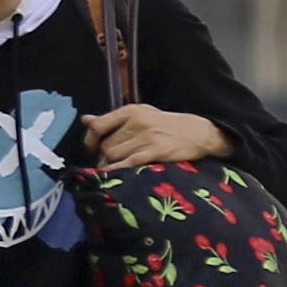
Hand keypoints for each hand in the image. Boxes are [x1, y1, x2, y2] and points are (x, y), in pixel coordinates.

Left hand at [81, 103, 226, 171]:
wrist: (201, 133)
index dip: (90, 140)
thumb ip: (113, 119)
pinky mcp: (156, 152)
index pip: (98, 126)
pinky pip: (128, 164)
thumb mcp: (142, 115)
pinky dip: (118, 171)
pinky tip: (117, 175)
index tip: (92, 148)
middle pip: (106, 145)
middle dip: (103, 157)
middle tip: (109, 163)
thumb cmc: (168, 124)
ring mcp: (147, 137)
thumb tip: (85, 119)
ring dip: (111, 165)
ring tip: (117, 168)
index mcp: (131, 111)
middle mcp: (137, 122)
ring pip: (114, 155)